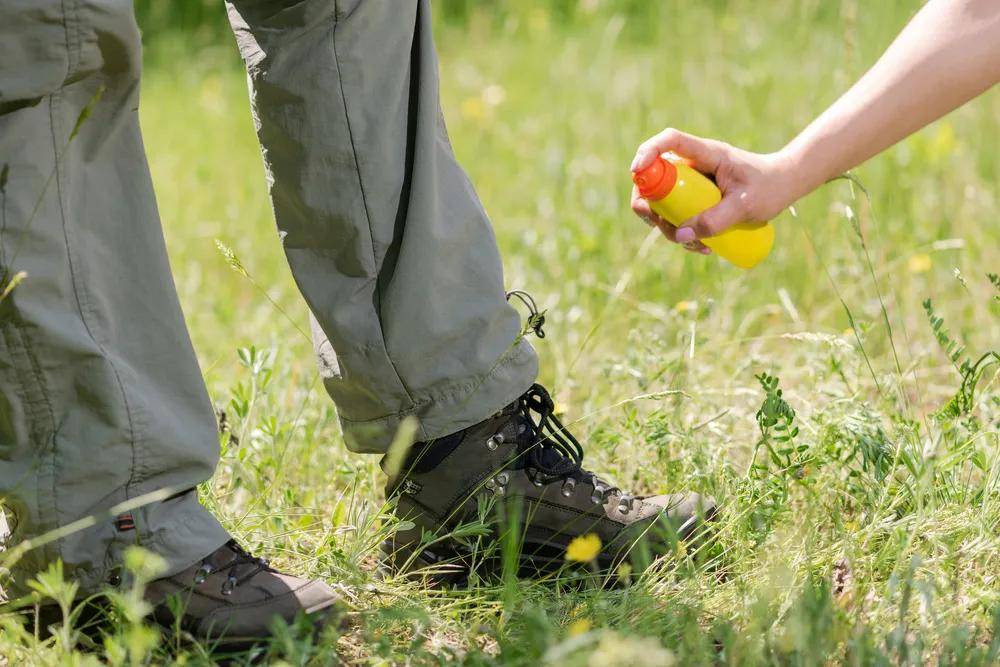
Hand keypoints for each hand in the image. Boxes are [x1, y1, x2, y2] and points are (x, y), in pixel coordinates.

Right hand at [629, 128, 802, 252]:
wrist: (785, 185)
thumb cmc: (770, 187)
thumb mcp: (745, 206)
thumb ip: (715, 220)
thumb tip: (681, 235)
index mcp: (706, 154)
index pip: (670, 141)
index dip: (648, 152)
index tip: (636, 171)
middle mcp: (693, 165)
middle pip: (654, 176)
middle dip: (648, 203)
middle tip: (658, 223)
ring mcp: (692, 183)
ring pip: (662, 202)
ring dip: (668, 226)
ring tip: (696, 245)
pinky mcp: (695, 198)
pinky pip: (676, 215)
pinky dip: (682, 233)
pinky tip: (703, 246)